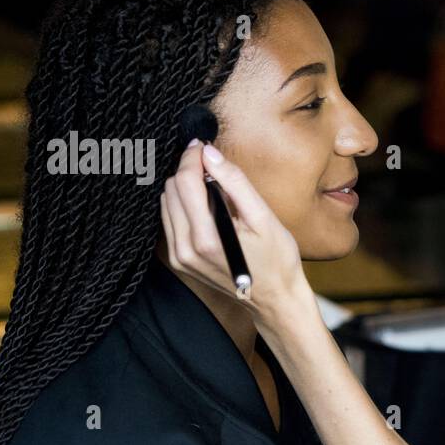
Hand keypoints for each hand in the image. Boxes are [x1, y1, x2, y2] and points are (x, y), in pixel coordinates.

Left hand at [159, 141, 313, 325]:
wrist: (276, 300)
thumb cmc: (277, 260)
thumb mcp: (264, 218)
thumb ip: (235, 183)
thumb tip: (210, 154)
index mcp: (207, 238)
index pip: (185, 182)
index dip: (192, 157)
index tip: (203, 145)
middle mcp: (186, 249)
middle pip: (171, 190)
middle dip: (188, 171)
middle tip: (211, 165)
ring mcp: (179, 257)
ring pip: (166, 204)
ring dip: (184, 188)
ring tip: (210, 186)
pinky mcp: (179, 261)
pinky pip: (170, 221)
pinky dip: (183, 206)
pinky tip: (205, 207)